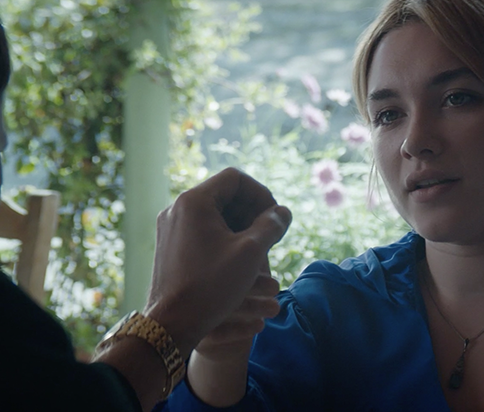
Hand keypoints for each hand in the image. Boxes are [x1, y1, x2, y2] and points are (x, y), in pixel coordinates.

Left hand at [144, 168, 291, 358]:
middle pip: (223, 194)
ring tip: (258, 247)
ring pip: (213, 213)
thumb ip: (271, 225)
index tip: (274, 217)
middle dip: (252, 210)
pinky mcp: (168, 245)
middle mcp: (176, 208)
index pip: (235, 179)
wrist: (171, 324)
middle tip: (270, 232)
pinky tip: (238, 258)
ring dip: (239, 224)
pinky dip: (223, 236)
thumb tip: (282, 212)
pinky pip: (201, 229)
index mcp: (194, 201)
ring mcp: (170, 227)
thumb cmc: (212, 285)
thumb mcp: (251, 252)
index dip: (261, 194)